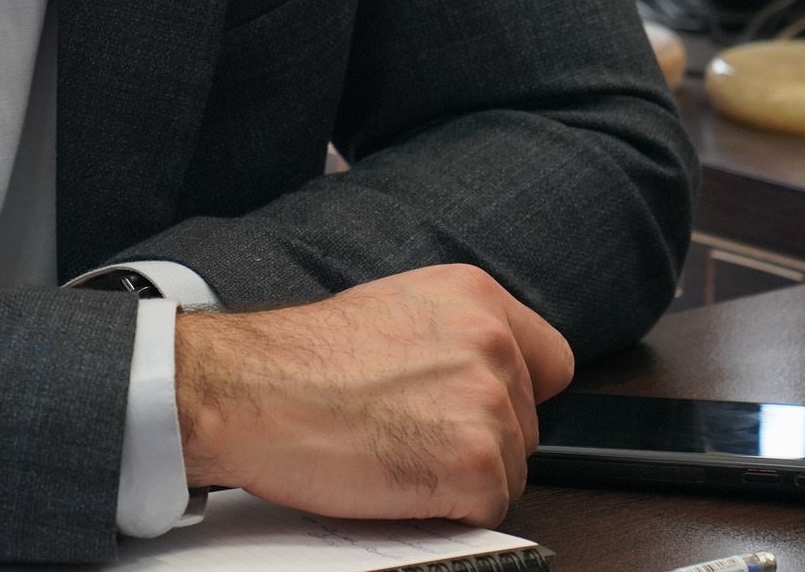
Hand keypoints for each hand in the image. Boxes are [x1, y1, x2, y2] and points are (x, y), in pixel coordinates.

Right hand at [175, 263, 573, 525]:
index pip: (551, 361)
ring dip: (461, 475)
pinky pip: (489, 510)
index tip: (478, 405)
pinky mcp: (477, 466)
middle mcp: (492, 342)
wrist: (253, 388)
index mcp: (475, 295)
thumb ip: (454, 334)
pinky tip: (397, 478)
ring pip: (511, 470)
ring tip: (396, 450)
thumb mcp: (395, 309)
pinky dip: (447, 509)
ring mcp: (489, 405)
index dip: (518, 392)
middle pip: (528, 423)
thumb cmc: (304, 357)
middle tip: (411, 429)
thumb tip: (488, 377)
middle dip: (480, 437)